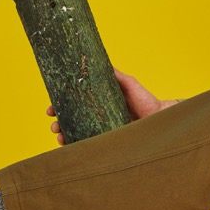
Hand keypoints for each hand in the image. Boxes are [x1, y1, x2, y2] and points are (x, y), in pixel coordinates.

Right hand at [47, 67, 178, 144]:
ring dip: (64, 136)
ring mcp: (101, 130)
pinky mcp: (108, 142)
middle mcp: (98, 116)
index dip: (59, 106)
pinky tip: (70, 147)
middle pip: (71, 120)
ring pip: (77, 134)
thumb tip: (100, 62)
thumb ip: (116, 75)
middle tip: (54, 125)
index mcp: (99, 102)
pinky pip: (89, 146)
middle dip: (58, 123)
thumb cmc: (145, 100)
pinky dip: (77, 147)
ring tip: (60, 137)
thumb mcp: (129, 84)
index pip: (74, 103)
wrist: (159, 118)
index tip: (50, 109)